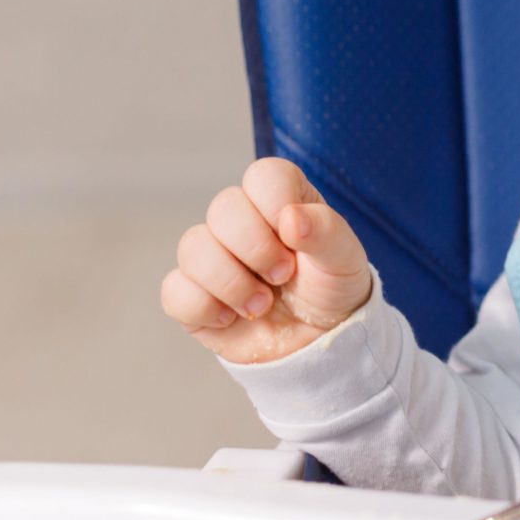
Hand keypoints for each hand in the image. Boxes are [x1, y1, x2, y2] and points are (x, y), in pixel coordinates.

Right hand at [162, 157, 372, 363]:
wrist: (317, 344)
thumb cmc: (331, 290)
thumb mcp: (345, 259)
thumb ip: (326, 230)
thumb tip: (290, 217)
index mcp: (280, 200)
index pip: (263, 175)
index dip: (276, 205)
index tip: (296, 238)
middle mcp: (241, 221)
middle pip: (222, 208)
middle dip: (256, 250)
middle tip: (283, 277)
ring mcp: (213, 256)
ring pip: (193, 248)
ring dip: (232, 284)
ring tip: (261, 305)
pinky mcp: (191, 293)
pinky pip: (175, 291)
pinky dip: (206, 310)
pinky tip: (231, 318)